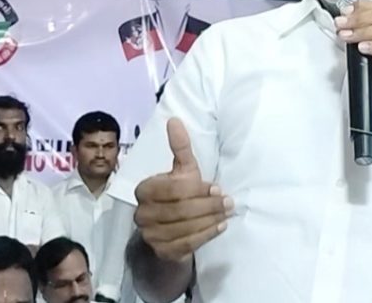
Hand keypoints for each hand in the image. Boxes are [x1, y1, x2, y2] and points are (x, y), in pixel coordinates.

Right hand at [134, 118, 231, 261]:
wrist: (172, 230)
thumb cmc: (180, 194)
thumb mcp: (182, 170)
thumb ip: (180, 147)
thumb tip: (174, 120)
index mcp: (144, 190)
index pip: (172, 190)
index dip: (197, 189)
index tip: (216, 187)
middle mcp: (142, 213)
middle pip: (180, 210)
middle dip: (208, 205)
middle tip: (229, 202)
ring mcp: (150, 234)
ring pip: (184, 227)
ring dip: (210, 220)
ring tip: (227, 213)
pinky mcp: (161, 251)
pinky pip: (186, 244)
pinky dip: (206, 235)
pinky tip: (220, 227)